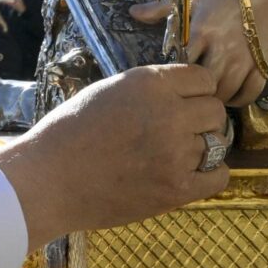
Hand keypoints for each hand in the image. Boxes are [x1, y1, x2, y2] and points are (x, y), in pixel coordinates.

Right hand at [0, 63, 229, 245]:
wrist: (47, 180)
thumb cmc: (68, 134)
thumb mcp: (108, 91)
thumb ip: (149, 89)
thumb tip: (181, 94)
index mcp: (150, 83)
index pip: (203, 78)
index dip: (194, 91)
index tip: (182, 103)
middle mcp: (169, 113)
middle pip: (215, 111)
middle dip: (201, 118)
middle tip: (179, 131)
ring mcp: (176, 153)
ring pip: (219, 143)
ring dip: (202, 146)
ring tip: (176, 154)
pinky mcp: (177, 189)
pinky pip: (219, 176)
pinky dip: (210, 174)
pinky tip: (190, 173)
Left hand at [131, 0, 267, 106]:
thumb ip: (163, 8)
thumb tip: (133, 13)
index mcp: (200, 31)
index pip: (180, 65)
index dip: (174, 75)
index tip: (171, 77)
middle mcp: (222, 50)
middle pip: (202, 85)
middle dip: (195, 92)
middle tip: (189, 93)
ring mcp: (245, 60)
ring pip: (226, 93)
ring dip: (215, 98)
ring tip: (207, 96)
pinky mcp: (264, 64)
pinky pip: (251, 93)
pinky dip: (241, 99)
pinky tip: (232, 96)